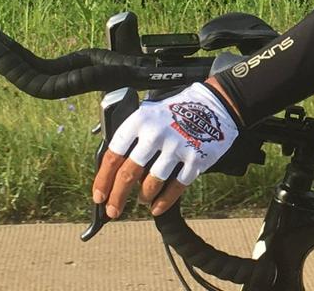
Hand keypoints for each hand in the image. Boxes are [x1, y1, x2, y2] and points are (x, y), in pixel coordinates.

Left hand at [92, 82, 238, 217]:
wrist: (213, 103)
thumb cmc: (175, 111)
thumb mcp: (148, 114)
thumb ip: (131, 138)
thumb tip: (113, 171)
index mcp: (139, 121)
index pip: (113, 156)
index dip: (103, 180)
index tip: (99, 196)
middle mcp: (156, 134)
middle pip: (128, 173)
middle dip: (117, 197)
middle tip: (112, 210)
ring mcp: (176, 146)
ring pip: (151, 183)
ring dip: (143, 197)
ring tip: (141, 200)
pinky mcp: (195, 158)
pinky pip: (175, 187)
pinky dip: (164, 201)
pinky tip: (157, 208)